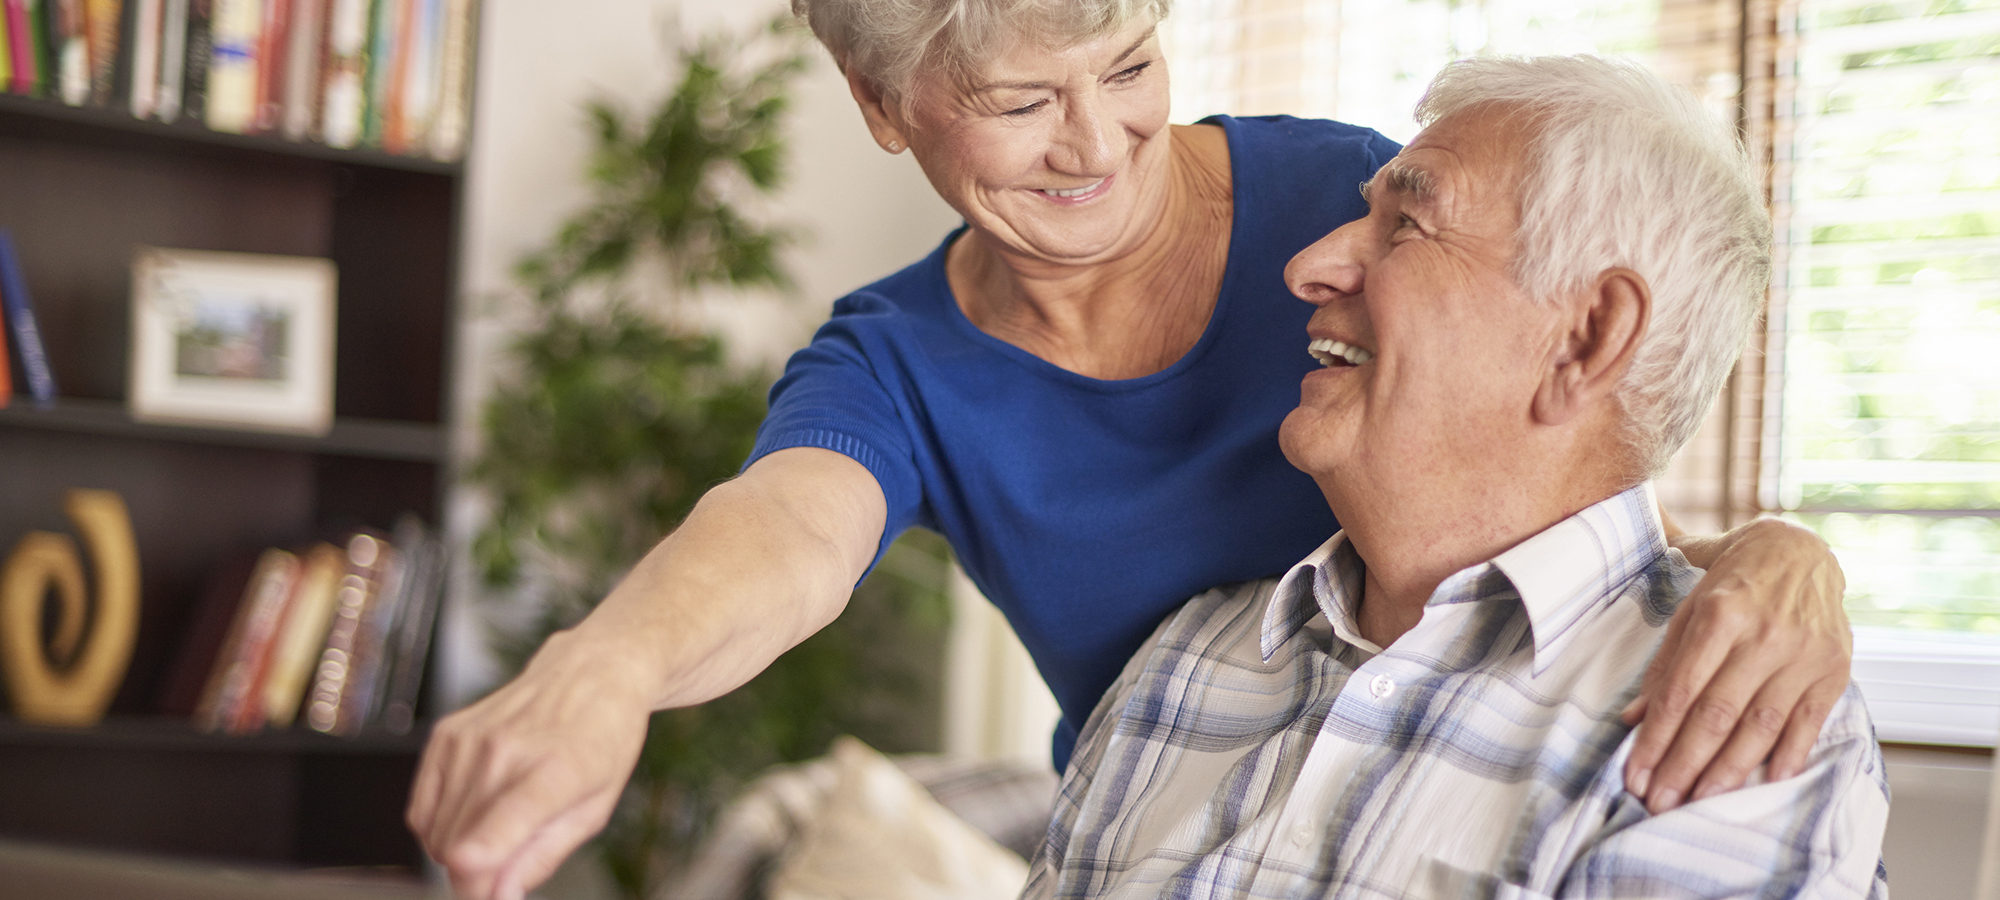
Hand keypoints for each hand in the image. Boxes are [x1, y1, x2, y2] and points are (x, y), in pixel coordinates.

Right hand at [408, 629, 653, 899]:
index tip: (472, 875)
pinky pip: (420, 811)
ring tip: (497, 836)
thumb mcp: (594, 809)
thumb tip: (498, 895)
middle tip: (503, 876)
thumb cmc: (600, 741)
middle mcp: (508, 749)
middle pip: (461, 847)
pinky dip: (439, 829)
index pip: (511, 816)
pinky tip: (472, 817)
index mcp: (561, 768)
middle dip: (476, 880)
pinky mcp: (445, 734)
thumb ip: (542, 856)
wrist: (589, 672)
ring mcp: (471, 739)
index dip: (483, 856)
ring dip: (457, 855)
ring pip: (437, 836)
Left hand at [1622, 516, 1850, 813]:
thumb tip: (1634, 717)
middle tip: (1659, 802)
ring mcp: (1803, 654)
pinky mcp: (1834, 669)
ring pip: (1760, 727)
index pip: (1680, 692)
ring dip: (1728, 772)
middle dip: (1684, 765)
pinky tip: (1763, 784)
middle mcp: (1763, 636)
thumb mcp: (1689, 607)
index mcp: (1720, 615)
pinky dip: (1787, 757)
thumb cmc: (1733, 582)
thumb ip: (1665, 663)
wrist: (1802, 551)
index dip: (1655, 739)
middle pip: (1717, 715)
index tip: (1635, 773)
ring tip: (1699, 801)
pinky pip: (1808, 723)